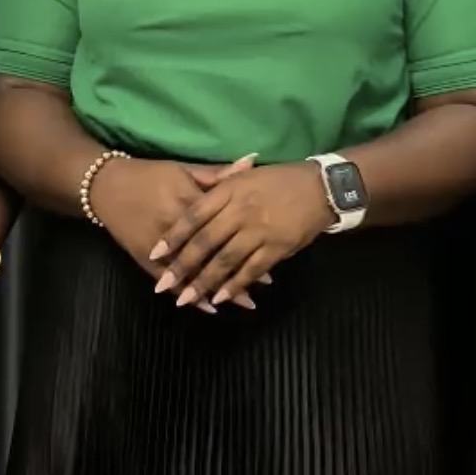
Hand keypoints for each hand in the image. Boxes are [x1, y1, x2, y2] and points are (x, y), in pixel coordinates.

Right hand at [88, 154, 256, 310]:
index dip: (246, 237)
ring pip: (194, 272)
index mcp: (187, 201)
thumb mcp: (184, 170)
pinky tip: (209, 307)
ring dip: (219, 287)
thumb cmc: (150, 175)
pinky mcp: (144, 260)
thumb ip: (218, 174)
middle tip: (265, 283)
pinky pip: (170, 282)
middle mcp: (174, 227)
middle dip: (238, 268)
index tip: (270, 247)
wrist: (106, 185)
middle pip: (211, 252)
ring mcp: (158, 247)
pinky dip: (189, 295)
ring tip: (246, 302)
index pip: (223, 223)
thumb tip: (251, 162)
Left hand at [148, 163, 331, 307]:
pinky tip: (221, 298)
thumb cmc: (280, 179)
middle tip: (163, 284)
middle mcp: (240, 211)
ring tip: (185, 299)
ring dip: (204, 282)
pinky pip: (251, 270)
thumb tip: (192, 196)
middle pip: (205, 242)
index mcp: (230, 191)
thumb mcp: (246, 175)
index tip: (155, 253)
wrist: (320, 186)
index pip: (194, 216)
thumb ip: (219, 184)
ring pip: (225, 261)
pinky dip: (235, 285)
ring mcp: (258, 231)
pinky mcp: (276, 248)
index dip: (174, 236)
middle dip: (182, 266)